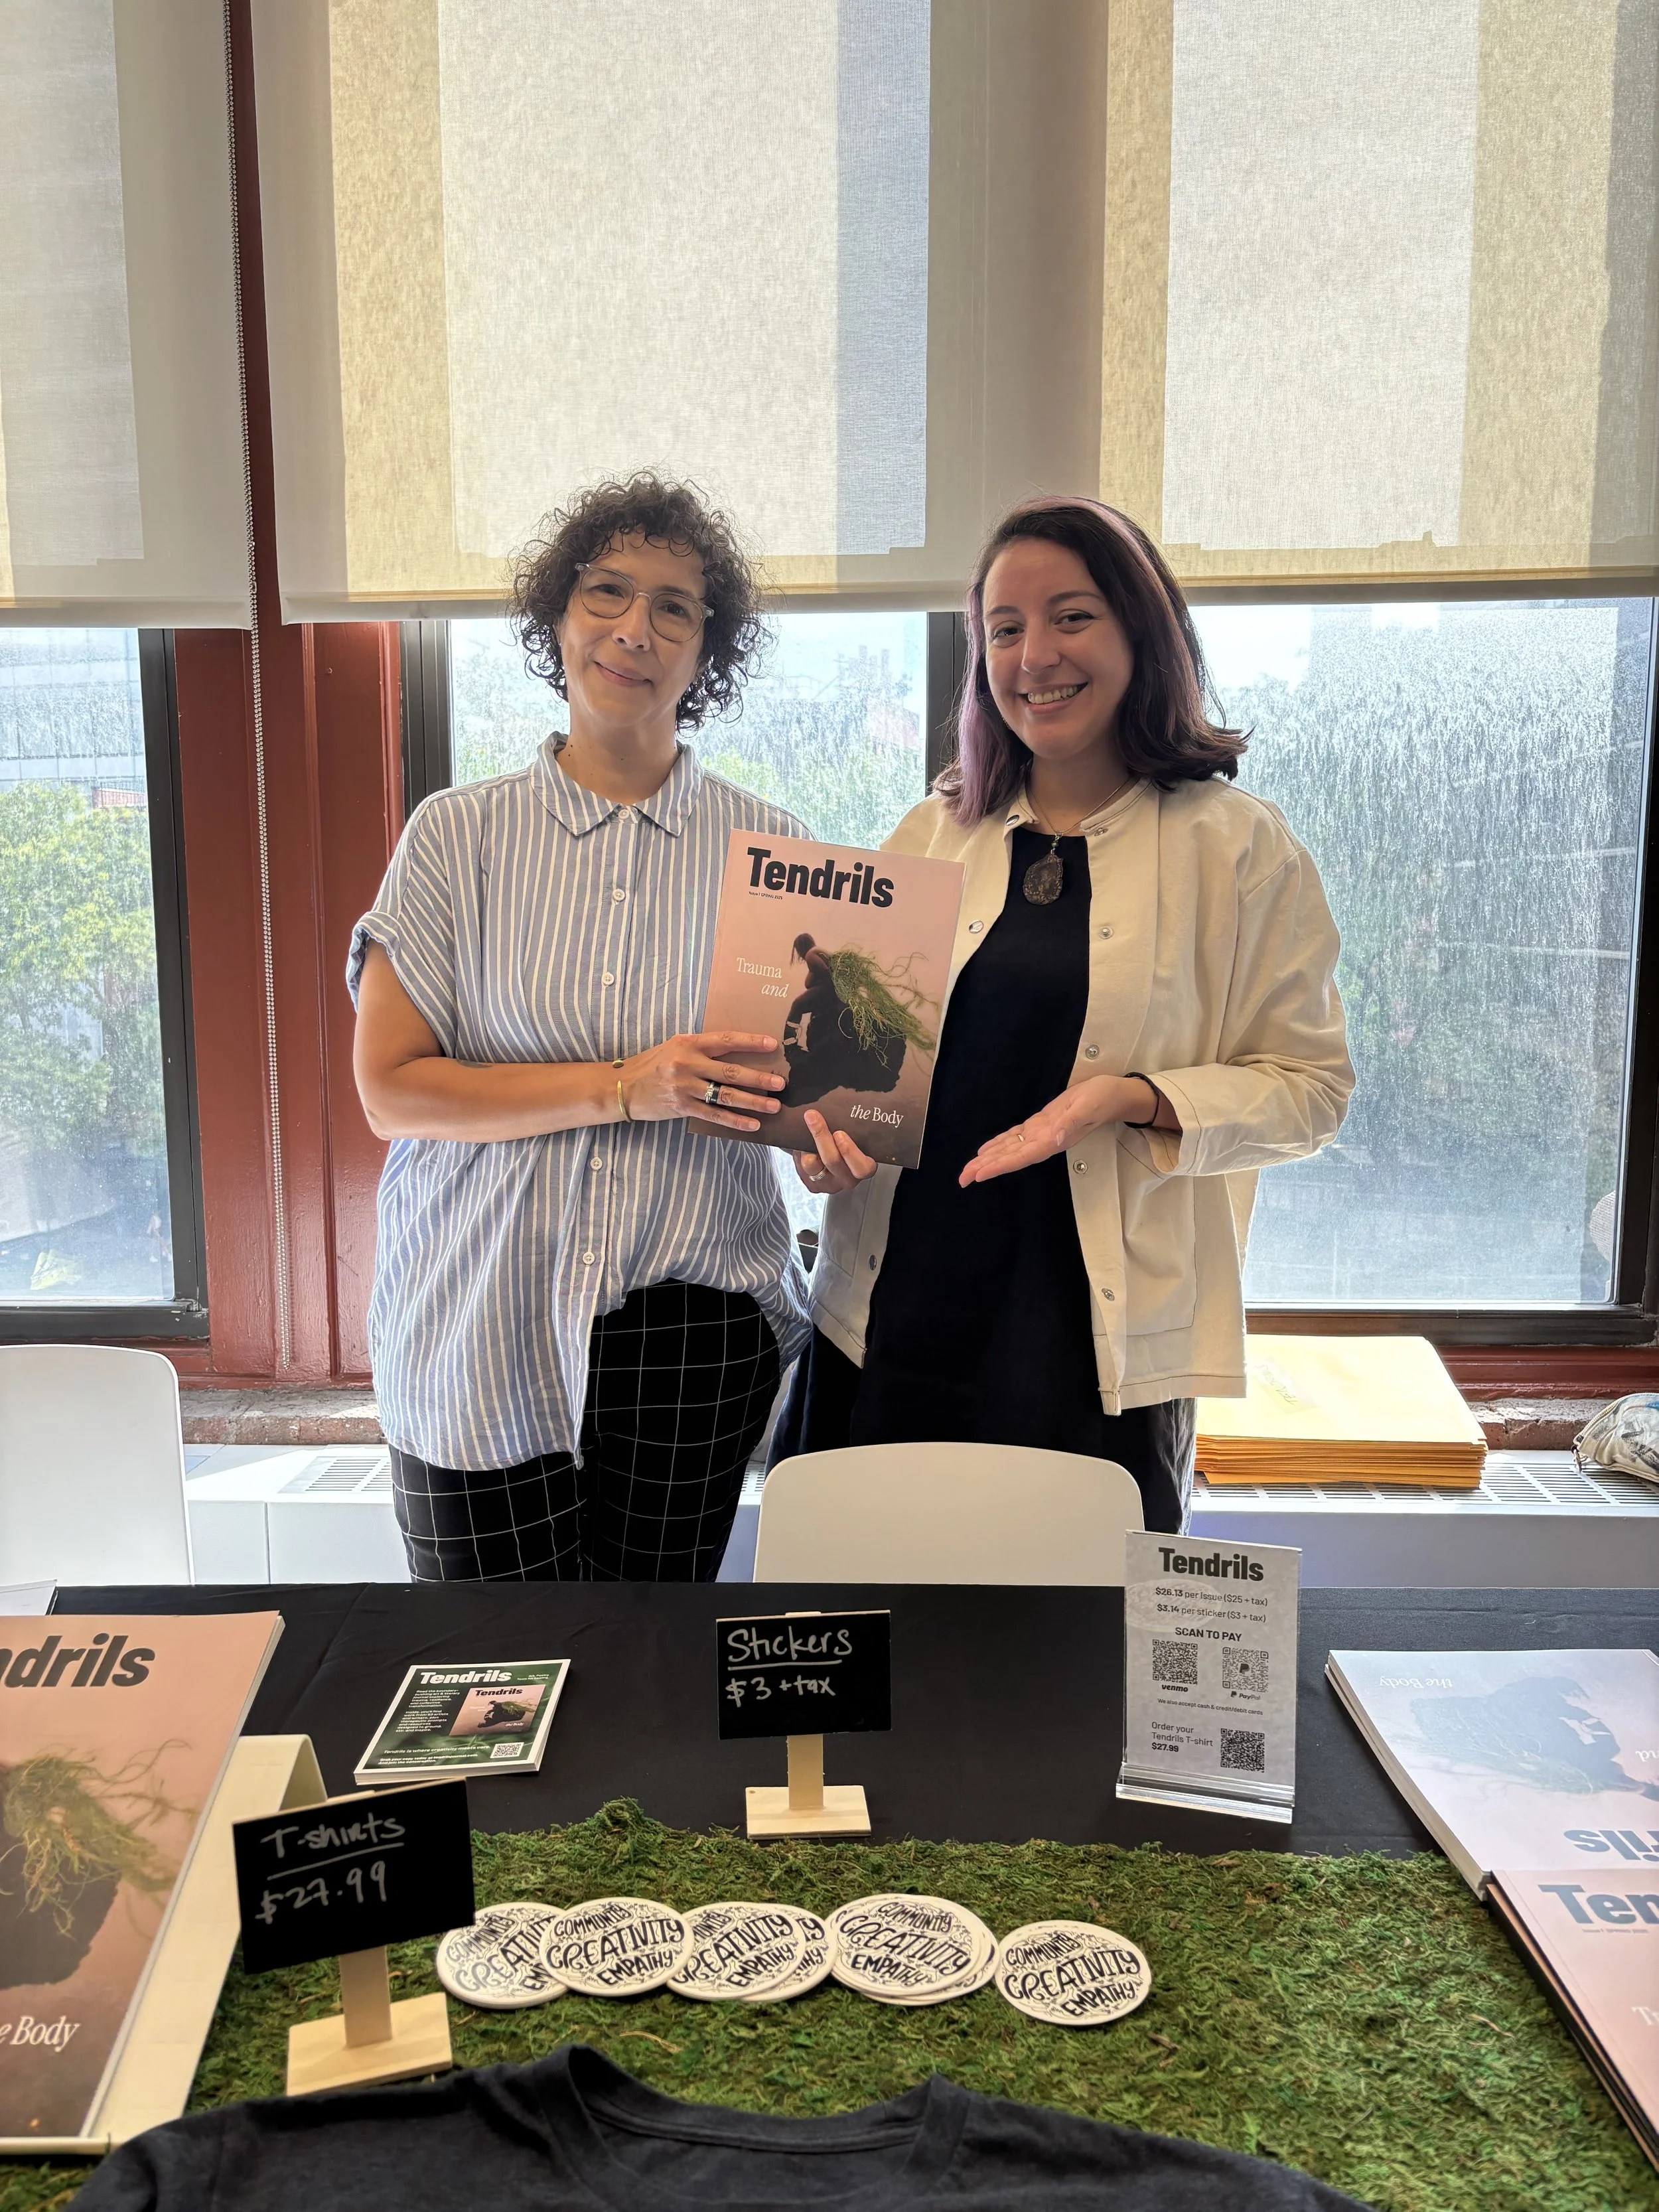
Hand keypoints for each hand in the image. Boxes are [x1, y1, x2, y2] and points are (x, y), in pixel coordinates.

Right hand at [621, 1032, 784, 1132]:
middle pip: (730, 1071)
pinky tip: (752, 1125)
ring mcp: (684, 1086)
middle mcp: (687, 1063)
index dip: (750, 1042)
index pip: (725, 1040)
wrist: (623, 1086)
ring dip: (752, 1102)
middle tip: (780, 1083)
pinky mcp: (681, 1107)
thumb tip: (735, 1051)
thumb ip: (701, 1048)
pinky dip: (734, 1121)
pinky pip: (713, 1115)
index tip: (772, 1044)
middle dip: (758, 1078)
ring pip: (725, 1095)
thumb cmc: (652, 1064)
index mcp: (688, 1043)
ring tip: (773, 1106)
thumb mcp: (674, 1047)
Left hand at [794, 1109, 878, 1193]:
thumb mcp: (854, 1136)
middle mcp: (847, 1179)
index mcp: (863, 1166)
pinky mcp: (812, 1185)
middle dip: (822, 1138)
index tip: (839, 1133)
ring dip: (805, 1143)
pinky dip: (798, 1151)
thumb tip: (842, 1099)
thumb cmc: (845, 1142)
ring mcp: (829, 1184)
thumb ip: (851, 1126)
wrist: (828, 1155)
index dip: (851, 1152)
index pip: (864, 1167)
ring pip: (812, 1165)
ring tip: (804, 1127)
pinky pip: (801, 1167)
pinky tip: (799, 1141)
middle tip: (814, 1118)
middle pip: (833, 1162)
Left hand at [958, 1074, 1156, 1186]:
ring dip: (989, 1159)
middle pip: (1011, 1157)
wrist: (1115, 1094)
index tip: (979, 1174)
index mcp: (1054, 1139)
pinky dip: (1000, 1144)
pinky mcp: (1042, 1124)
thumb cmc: (1103, 1098)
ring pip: (1011, 1149)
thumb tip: (1055, 1137)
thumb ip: (1072, 1122)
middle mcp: (1045, 1140)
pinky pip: (1016, 1137)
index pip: (1022, 1155)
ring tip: (968, 1169)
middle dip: (987, 1167)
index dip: (1000, 1165)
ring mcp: (1043, 1133)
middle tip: (962, 1179)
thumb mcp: (1089, 1105)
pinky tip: (987, 1150)